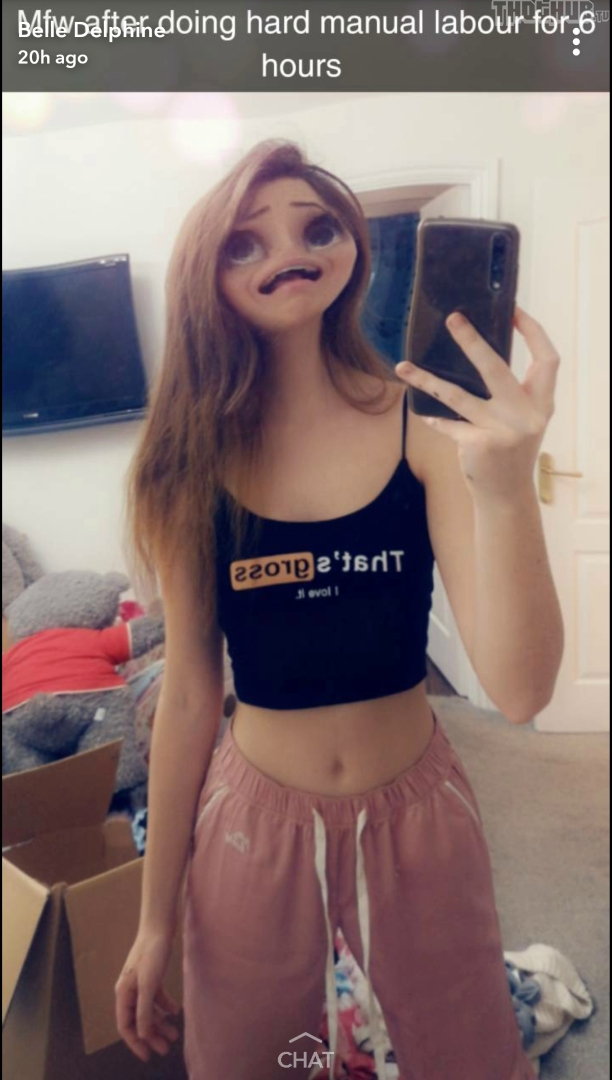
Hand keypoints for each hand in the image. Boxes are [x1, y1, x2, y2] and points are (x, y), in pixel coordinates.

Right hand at [115, 929, 180, 1062]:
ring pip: (149, 1010)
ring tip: (175, 1034)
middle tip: (166, 1048)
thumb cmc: (152, 953)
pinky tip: (176, 1011)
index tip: (147, 1056)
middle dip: (151, 1036)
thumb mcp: (149, 984)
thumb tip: (142, 1035)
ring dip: (160, 1023)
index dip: (135, 1043)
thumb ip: (145, 1010)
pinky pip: (156, 998)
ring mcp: (140, 983)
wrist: (159, 927)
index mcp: (123, 993)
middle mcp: (129, 990)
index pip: (126, 1025)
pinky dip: (165, 1006)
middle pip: (138, 1020)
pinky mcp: (151, 976)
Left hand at [396, 307, 559, 504]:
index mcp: (542, 404)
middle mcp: (527, 416)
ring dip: (426, 379)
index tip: (514, 311)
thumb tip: (476, 352)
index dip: (534, 333)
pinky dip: (435, 419)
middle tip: (453, 319)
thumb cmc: (509, 450)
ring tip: (402, 366)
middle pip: (497, 368)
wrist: (506, 495)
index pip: (547, 360)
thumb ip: (511, 394)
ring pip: (457, 395)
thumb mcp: (521, 420)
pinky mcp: (479, 445)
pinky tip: (424, 414)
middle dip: (472, 341)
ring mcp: (502, 431)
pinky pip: (448, 423)